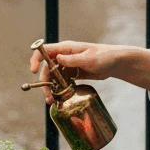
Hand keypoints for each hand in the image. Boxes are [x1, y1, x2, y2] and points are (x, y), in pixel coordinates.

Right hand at [28, 42, 149, 102]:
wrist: (116, 63)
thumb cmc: (105, 56)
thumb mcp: (89, 59)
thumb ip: (73, 60)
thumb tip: (57, 60)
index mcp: (66, 49)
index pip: (45, 51)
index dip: (36, 59)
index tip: (32, 71)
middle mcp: (64, 56)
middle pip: (47, 68)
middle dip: (44, 82)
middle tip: (47, 96)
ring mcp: (69, 65)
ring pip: (53, 77)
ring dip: (51, 88)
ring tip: (52, 100)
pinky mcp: (73, 73)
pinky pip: (62, 81)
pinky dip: (59, 89)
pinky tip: (60, 98)